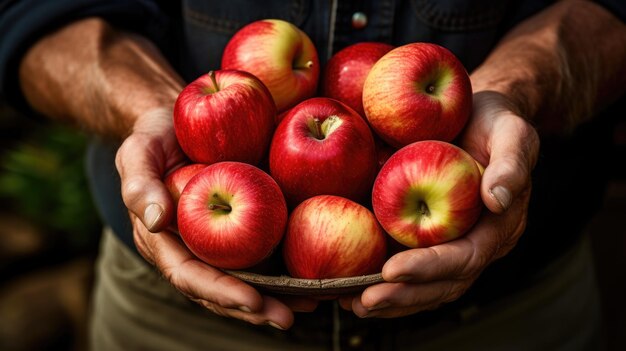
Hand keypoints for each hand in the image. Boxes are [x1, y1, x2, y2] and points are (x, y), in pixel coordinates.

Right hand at [115, 108, 315, 328]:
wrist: (179, 119)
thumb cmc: (153, 135)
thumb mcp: (138, 152)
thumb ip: (140, 184)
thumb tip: (156, 220)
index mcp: (164, 240)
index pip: (190, 275)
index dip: (220, 292)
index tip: (252, 300)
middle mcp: (194, 246)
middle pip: (223, 286)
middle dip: (254, 307)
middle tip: (287, 318)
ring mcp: (219, 238)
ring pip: (248, 274)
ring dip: (277, 294)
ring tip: (308, 303)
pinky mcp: (243, 222)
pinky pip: (263, 247)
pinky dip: (286, 263)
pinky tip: (312, 270)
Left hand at [339, 91, 539, 317]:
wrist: (478, 116)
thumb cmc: (495, 122)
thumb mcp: (512, 131)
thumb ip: (511, 163)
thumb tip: (498, 199)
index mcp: (497, 227)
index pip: (464, 258)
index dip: (429, 268)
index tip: (391, 270)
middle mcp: (474, 243)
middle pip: (442, 284)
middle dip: (404, 295)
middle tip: (364, 302)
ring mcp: (450, 244)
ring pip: (424, 285)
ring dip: (391, 299)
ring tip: (354, 305)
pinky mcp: (428, 237)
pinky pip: (408, 264)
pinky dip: (383, 280)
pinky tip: (353, 285)